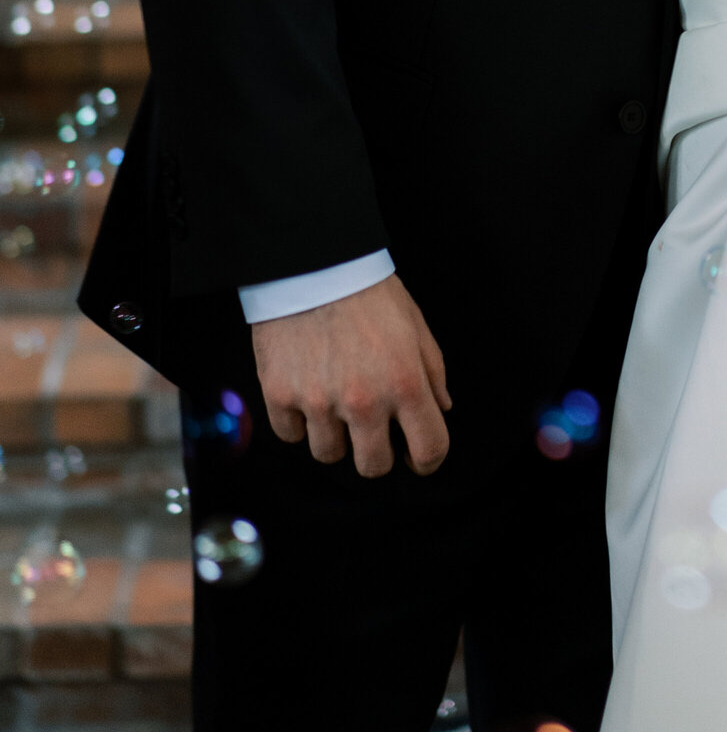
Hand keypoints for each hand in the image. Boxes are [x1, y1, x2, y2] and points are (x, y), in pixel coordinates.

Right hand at [251, 274, 451, 478]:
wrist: (313, 264)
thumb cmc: (370, 293)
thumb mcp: (417, 327)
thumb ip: (433, 373)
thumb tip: (441, 408)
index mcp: (406, 384)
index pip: (429, 451)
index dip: (427, 460)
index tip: (417, 456)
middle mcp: (364, 401)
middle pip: (374, 467)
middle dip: (378, 454)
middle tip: (372, 430)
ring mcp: (319, 402)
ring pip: (328, 455)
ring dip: (335, 437)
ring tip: (334, 402)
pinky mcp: (279, 395)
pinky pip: (290, 436)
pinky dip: (298, 422)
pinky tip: (305, 393)